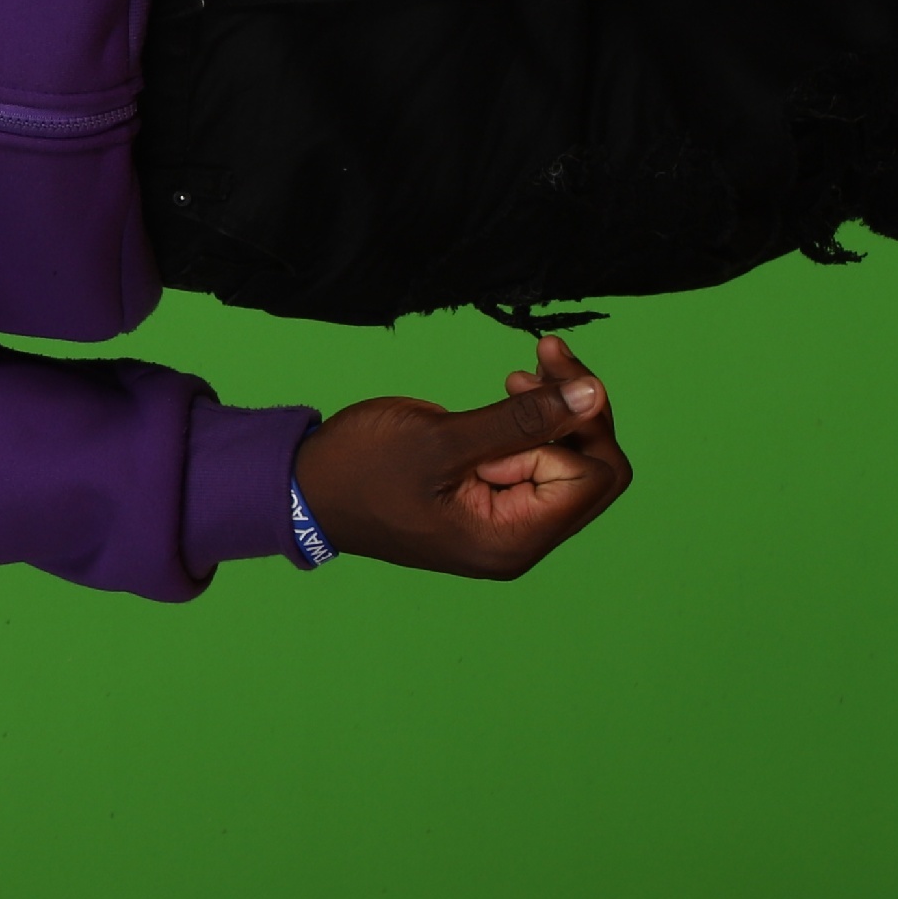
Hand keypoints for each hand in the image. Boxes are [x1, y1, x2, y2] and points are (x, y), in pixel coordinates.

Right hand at [294, 333, 633, 578]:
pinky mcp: (492, 506)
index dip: (577, 422)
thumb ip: (521, 420)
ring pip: (568, 465)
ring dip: (554, 414)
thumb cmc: (360, 469)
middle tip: (543, 357)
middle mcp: (519, 541)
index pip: (592, 477)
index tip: (532, 372)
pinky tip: (512, 393)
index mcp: (511, 539)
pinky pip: (536, 465)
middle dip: (576, 412)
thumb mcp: (441, 439)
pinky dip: (531, 427)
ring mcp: (506, 526)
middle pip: (591, 473)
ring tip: (519, 374)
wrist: (304, 490)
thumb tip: (593, 394)